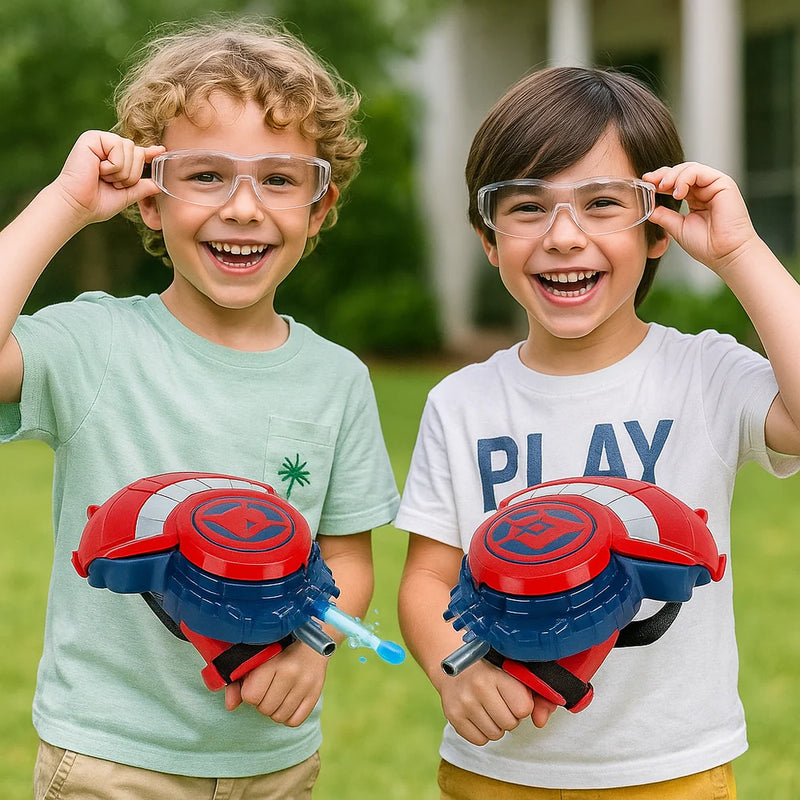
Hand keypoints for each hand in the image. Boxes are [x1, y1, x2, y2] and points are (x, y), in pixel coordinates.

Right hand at [53, 130, 164, 225]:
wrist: (77, 206)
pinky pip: (119, 148)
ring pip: (131, 149)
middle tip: (114, 184)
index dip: (149, 153)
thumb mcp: (126, 195)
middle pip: (138, 152)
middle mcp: (107, 147)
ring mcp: (100, 140)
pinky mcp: (92, 137)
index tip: (161, 150)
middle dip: (131, 175)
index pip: (136, 154)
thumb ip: (142, 188)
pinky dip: (113, 165)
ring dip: (122, 171)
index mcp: (114, 159)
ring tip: (105, 178)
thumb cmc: (97, 203)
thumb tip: (159, 185)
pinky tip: (98, 170)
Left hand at [224, 643, 328, 726]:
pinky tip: (288, 701)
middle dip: (262, 702)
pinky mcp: (316, 692)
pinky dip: (288, 716)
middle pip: (265, 709)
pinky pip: (295, 721)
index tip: (255, 684)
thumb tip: (230, 706)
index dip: (249, 693)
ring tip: (278, 694)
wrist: (311, 640)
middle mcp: (290, 673)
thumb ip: (238, 681)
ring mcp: (305, 684)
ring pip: (279, 717)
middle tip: (268, 689)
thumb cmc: (278, 649)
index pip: (251, 696)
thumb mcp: (257, 659)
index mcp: (273, 662)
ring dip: (275, 710)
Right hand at [437, 660, 555, 744]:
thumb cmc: (489, 670)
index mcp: (496, 673)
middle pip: (510, 724)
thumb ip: (536, 695)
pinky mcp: (453, 716)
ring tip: (488, 707)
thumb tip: (540, 722)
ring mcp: (463, 702)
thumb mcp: (513, 673)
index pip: (523, 708)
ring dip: (496, 725)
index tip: (514, 695)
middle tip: (500, 701)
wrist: (453, 667)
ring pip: (496, 735)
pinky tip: (478, 714)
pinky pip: (480, 740)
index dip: (523, 705)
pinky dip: (482, 732)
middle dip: (510, 716)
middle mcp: (478, 687)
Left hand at [643, 162, 759, 276]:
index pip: (675, 183)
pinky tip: (678, 193)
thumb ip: (663, 216)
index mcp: (695, 199)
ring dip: (672, 176)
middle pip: (681, 171)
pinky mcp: (723, 183)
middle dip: (662, 174)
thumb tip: (648, 208)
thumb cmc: (706, 245)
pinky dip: (685, 179)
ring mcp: (714, 185)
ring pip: (689, 168)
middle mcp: (705, 190)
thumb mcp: (677, 228)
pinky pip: (699, 172)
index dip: (659, 181)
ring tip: (663, 187)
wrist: (724, 254)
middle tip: (649, 181)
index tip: (645, 183)